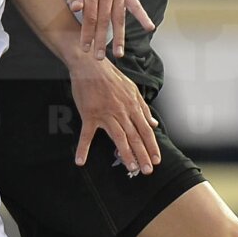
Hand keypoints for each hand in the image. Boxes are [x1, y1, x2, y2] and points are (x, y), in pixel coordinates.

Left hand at [69, 0, 154, 59]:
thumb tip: (76, 9)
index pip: (89, 15)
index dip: (87, 33)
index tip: (85, 47)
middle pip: (104, 20)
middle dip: (101, 40)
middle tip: (99, 57)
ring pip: (119, 18)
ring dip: (119, 36)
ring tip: (119, 53)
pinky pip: (136, 5)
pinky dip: (143, 16)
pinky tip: (149, 27)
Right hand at [69, 55, 161, 173]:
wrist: (91, 66)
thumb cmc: (111, 77)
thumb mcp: (132, 90)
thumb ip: (143, 108)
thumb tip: (153, 123)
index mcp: (132, 107)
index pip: (145, 130)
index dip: (151, 146)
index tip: (156, 160)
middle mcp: (122, 112)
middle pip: (135, 137)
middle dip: (142, 155)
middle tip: (146, 170)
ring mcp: (106, 114)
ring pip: (118, 137)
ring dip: (125, 154)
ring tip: (130, 167)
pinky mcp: (90, 115)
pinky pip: (87, 134)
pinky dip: (83, 148)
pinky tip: (81, 160)